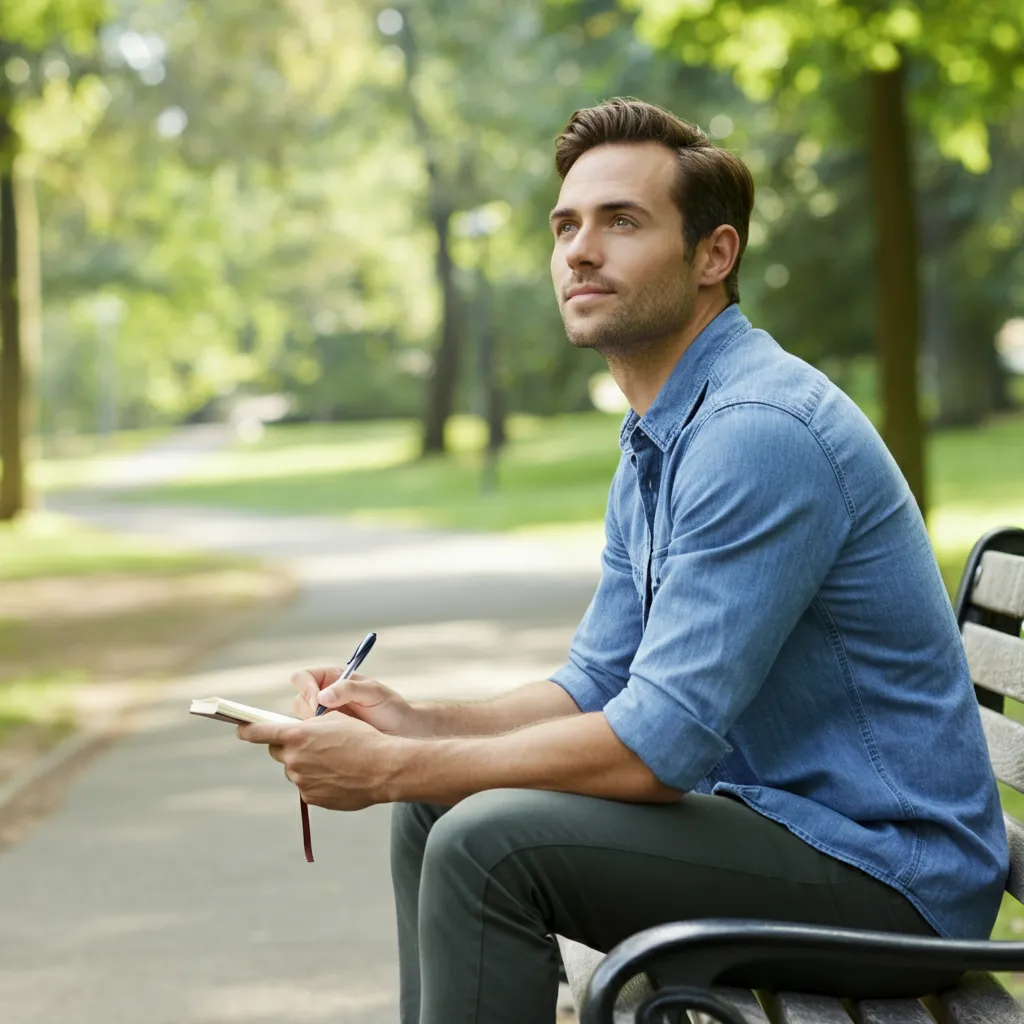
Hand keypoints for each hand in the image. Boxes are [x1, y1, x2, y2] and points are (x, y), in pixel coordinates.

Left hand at [237, 715, 398, 810]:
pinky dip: (317, 780)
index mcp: (297, 735)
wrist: (382, 768)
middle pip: (278, 751)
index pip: (259, 732)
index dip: (247, 730)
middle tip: (309, 743)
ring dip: (306, 764)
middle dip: (288, 746)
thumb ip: (307, 725)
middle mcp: (294, 759)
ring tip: (334, 760)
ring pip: (295, 769)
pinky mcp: (311, 798)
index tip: (240, 729)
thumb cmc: (361, 737)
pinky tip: (338, 775)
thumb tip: (294, 731)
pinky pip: (307, 786)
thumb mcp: (333, 719)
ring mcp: (301, 781)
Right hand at [289, 667, 418, 734]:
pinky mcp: (325, 740)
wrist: (404, 734)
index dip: (306, 688)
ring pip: (300, 724)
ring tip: (339, 735)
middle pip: (298, 702)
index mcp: (332, 679)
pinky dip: (318, 744)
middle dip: (309, 713)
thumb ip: (349, 689)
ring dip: (314, 730)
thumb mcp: (374, 693)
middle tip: (330, 723)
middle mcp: (323, 698)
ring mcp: (323, 721)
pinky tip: (337, 747)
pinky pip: (310, 742)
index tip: (318, 703)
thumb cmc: (391, 708)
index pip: (302, 677)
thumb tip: (322, 696)